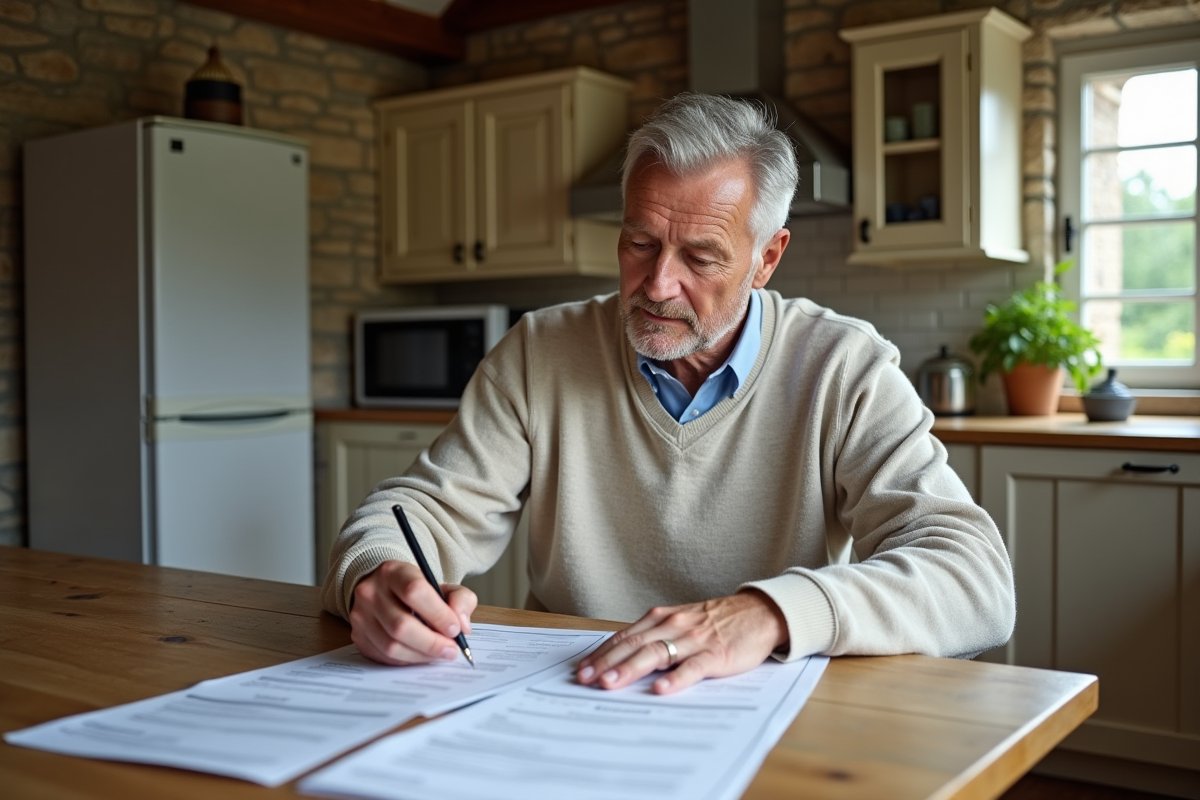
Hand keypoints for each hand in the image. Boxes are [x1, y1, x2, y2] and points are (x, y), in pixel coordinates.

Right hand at [349, 560, 476, 665]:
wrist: (384, 592)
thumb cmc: (417, 590)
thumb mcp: (442, 586)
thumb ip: (460, 600)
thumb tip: (462, 625)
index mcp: (393, 572)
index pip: (414, 591)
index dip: (438, 614)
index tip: (455, 629)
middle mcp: (371, 592)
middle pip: (400, 625)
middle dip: (431, 642)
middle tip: (451, 650)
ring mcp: (361, 616)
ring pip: (391, 645)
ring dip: (421, 655)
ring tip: (440, 654)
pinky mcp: (358, 636)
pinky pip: (384, 656)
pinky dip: (408, 660)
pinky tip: (422, 656)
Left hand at [575, 590, 787, 694]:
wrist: (759, 613)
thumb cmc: (716, 622)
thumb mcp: (680, 623)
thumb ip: (655, 637)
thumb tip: (623, 660)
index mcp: (662, 619)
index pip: (624, 637)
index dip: (600, 653)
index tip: (580, 669)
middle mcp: (673, 626)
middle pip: (633, 645)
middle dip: (605, 663)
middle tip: (583, 679)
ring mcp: (694, 640)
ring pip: (656, 654)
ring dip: (630, 669)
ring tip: (610, 683)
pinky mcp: (716, 654)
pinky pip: (692, 667)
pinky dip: (675, 678)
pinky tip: (660, 689)